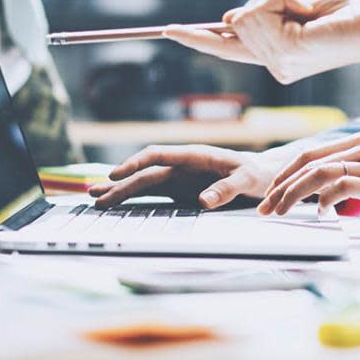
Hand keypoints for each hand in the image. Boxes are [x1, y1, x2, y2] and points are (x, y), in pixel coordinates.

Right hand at [88, 145, 284, 209]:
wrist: (264, 175)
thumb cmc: (257, 174)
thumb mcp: (247, 180)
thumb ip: (227, 188)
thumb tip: (203, 201)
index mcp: (195, 155)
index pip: (158, 155)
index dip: (135, 163)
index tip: (117, 174)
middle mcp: (182, 165)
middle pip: (145, 172)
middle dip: (120, 182)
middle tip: (95, 194)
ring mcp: (179, 178)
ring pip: (144, 183)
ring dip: (121, 190)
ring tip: (96, 198)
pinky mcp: (180, 192)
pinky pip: (154, 195)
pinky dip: (134, 199)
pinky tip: (117, 204)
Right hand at [164, 0, 359, 83]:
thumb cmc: (343, 16)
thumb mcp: (296, 10)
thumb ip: (263, 16)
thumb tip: (228, 18)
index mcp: (275, 57)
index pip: (227, 48)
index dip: (197, 37)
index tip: (168, 30)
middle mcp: (273, 66)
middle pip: (236, 21)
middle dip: (265, 1)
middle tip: (302, 8)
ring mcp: (277, 63)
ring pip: (245, 15)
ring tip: (306, 11)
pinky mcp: (284, 52)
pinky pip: (259, 11)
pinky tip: (304, 11)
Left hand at [258, 133, 359, 238]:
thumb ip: (344, 181)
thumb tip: (314, 195)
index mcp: (359, 144)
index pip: (310, 154)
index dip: (284, 174)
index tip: (269, 196)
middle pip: (308, 161)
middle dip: (281, 185)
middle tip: (264, 207)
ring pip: (319, 173)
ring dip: (293, 194)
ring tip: (280, 212)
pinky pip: (341, 187)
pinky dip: (324, 201)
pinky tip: (321, 214)